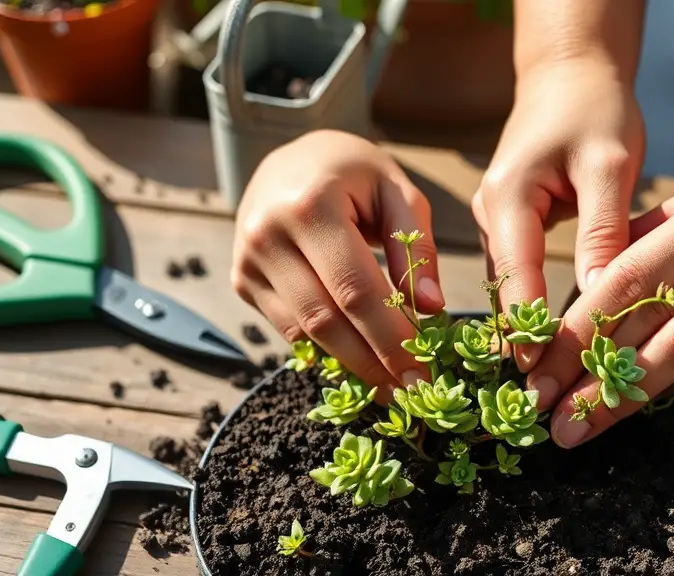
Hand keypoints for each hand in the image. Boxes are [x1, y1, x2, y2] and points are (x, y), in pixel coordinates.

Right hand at [231, 130, 442, 397]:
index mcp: (310, 206)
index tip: (423, 372)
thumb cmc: (353, 172)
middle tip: (410, 392)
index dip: (390, 338)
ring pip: (304, 332)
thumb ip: (416, 246)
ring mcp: (248, 261)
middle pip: (326, 320)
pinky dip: (325, 349)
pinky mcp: (242, 280)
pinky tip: (358, 362)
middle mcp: (268, 235)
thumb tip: (431, 309)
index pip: (355, 289)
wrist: (291, 156)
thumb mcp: (396, 190)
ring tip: (390, 385)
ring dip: (350, 365)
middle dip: (372, 362)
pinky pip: (287, 328)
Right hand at [472, 59, 644, 369]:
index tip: (542, 378)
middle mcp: (491, 214)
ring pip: (511, 286)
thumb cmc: (593, 108)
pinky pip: (519, 273)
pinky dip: (536, 304)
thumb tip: (600, 297)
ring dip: (530, 329)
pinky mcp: (510, 224)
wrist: (570, 73)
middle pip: (505, 290)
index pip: (515, 277)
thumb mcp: (609, 163)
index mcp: (507, 198)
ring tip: (554, 381)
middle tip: (547, 397)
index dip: (528, 330)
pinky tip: (556, 338)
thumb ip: (603, 229)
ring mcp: (496, 220)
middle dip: (526, 341)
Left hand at [528, 129, 673, 447]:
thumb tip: (585, 291)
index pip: (630, 279)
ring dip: (632, 398)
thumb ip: (646, 238)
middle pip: (658, 330)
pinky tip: (641, 405)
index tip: (541, 368)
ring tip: (585, 427)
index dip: (579, 330)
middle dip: (597, 380)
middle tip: (552, 418)